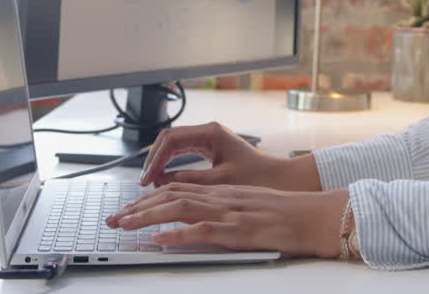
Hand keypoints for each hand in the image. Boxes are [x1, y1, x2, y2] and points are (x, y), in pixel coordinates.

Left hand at [106, 183, 348, 257]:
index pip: (179, 189)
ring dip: (148, 217)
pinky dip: (178, 234)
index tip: (129, 209)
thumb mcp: (250, 206)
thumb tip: (198, 222)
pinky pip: (202, 230)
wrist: (314, 215)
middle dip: (138, 207)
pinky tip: (160, 238)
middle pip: (172, 195)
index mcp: (224, 192)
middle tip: (114, 219)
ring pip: (180, 208)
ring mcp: (229, 212)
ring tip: (125, 225)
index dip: (150, 198)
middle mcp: (222, 198)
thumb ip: (225, 210)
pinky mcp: (238, 229)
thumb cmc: (288, 214)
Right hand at [139, 121, 320, 190]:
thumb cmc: (257, 177)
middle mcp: (208, 132)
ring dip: (160, 162)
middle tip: (144, 181)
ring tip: (150, 182)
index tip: (147, 178)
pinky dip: (171, 164)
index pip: (171, 139)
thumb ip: (189, 179)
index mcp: (211, 133)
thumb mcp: (220, 181)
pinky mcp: (211, 149)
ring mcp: (209, 139)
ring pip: (174, 145)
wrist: (280, 178)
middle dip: (153, 159)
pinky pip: (183, 152)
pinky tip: (165, 179)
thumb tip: (161, 181)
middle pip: (169, 139)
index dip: (155, 158)